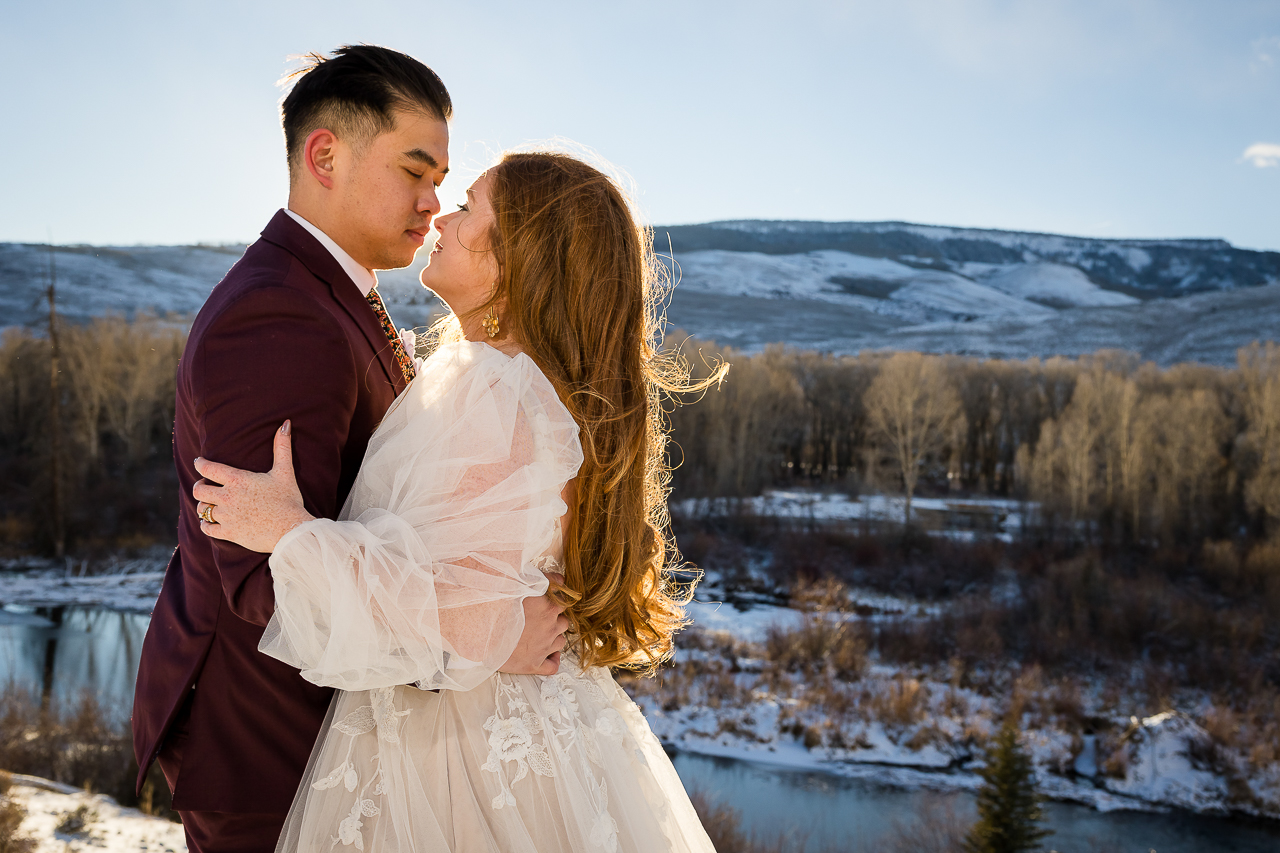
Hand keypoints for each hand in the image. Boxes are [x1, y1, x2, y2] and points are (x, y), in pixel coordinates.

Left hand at [193, 421, 313, 552]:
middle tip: (204, 485)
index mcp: (238, 480)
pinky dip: (206, 525)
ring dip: (203, 506)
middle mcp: (227, 497)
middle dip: (199, 486)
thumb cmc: (288, 500)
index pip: (207, 468)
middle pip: (198, 490)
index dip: (200, 463)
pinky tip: (209, 523)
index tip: (199, 462)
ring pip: (201, 510)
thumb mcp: (285, 472)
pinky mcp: (228, 533)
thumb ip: (282, 447)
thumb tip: (285, 423)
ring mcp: (226, 516)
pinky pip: (207, 529)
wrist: (291, 530)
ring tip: (209, 504)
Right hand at [500, 572, 569, 675]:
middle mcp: (550, 627)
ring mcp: (544, 647)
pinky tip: (547, 654)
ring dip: (553, 638)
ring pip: (560, 641)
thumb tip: (559, 578)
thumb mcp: (520, 584)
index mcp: (548, 606)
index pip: (563, 602)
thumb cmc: (496, 605)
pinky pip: (553, 665)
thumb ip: (544, 580)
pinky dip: (553, 660)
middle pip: (564, 622)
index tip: (547, 602)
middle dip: (554, 620)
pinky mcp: (534, 664)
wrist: (479, 630)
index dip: (554, 602)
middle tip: (539, 619)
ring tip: (539, 635)